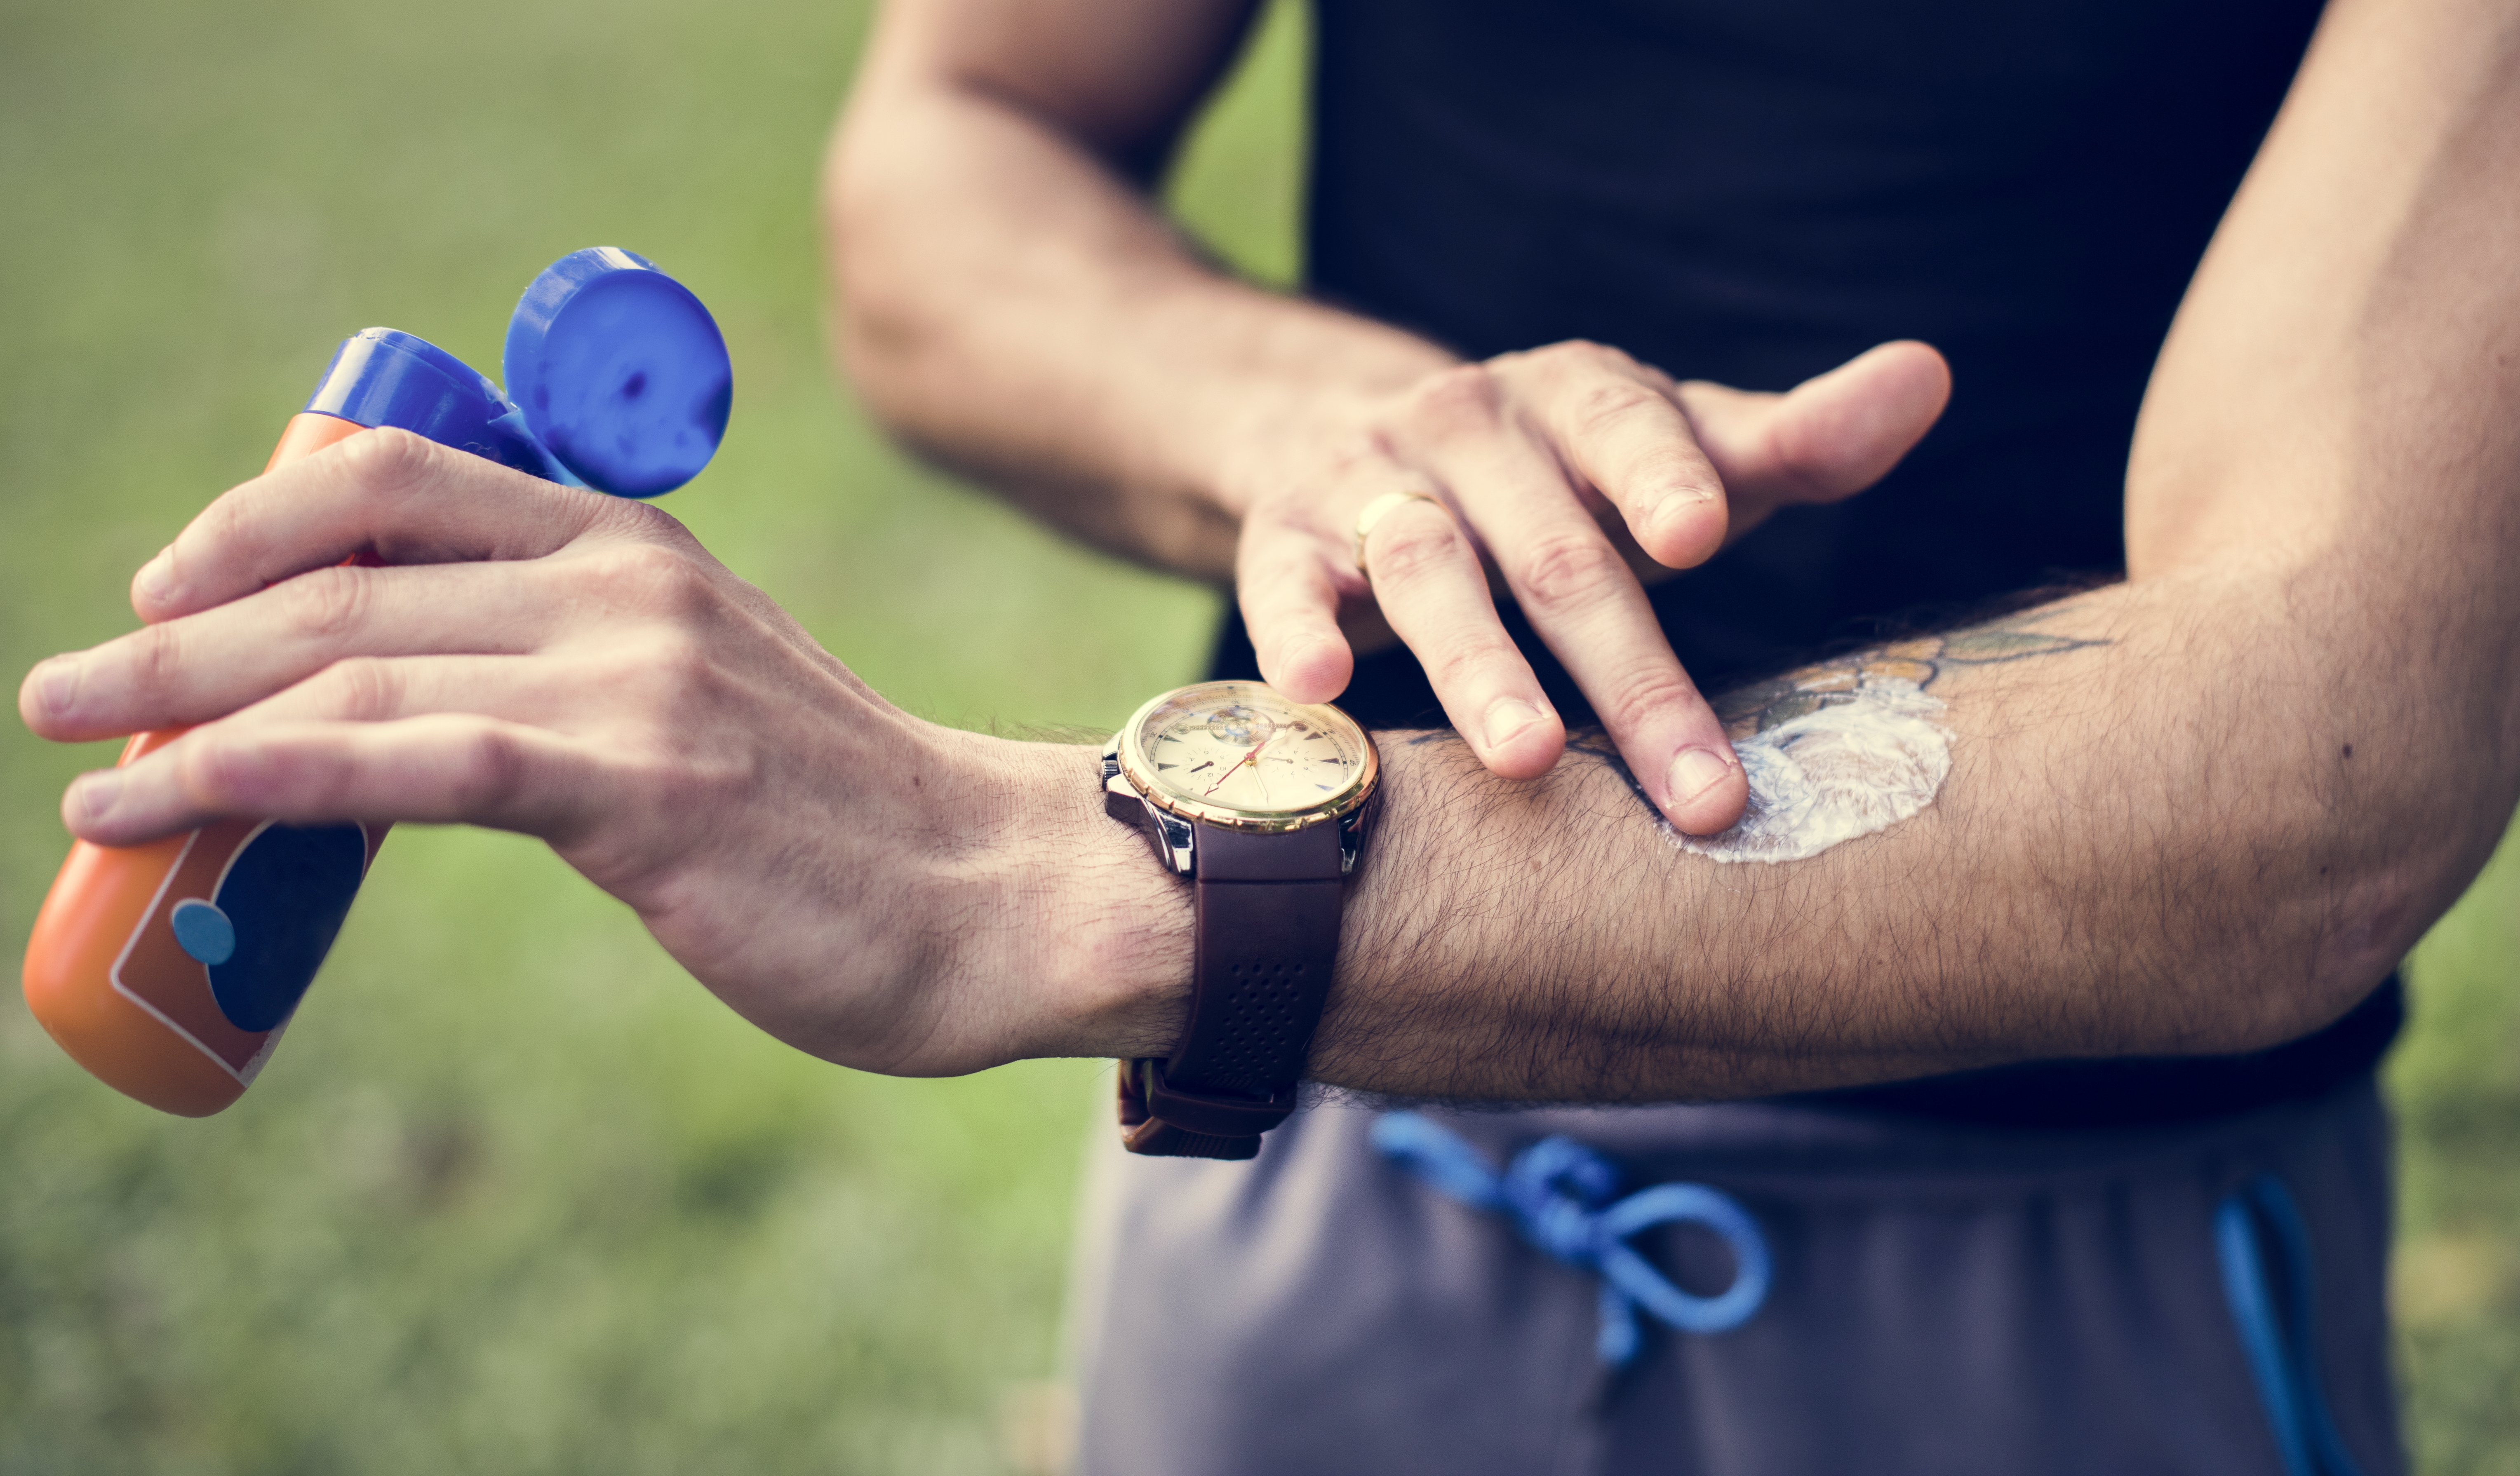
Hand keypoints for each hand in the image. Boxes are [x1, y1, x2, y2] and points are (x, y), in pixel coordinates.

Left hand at [18, 430, 1187, 1075]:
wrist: (993, 891)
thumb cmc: (844, 819)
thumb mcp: (707, 697)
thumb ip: (582, 674)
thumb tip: (432, 721)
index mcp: (637, 550)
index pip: (402, 487)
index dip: (256, 521)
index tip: (167, 583)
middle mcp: (624, 588)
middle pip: (347, 579)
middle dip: (179, 632)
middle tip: (63, 685)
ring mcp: (632, 681)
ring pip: (354, 665)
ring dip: (184, 711)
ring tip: (77, 763)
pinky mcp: (637, 784)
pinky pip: (409, 759)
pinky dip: (263, 772)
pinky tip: (166, 799)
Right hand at [1227, 339, 1950, 833]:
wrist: (1337, 428)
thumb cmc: (1558, 474)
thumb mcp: (1670, 448)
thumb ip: (1792, 439)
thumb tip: (1929, 376)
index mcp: (1576, 395)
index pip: (1625, 425)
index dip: (1659, 476)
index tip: (1700, 535)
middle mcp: (1470, 425)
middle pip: (1553, 550)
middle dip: (1626, 672)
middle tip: (1694, 789)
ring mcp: (1368, 478)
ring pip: (1423, 569)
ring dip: (1475, 667)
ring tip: (1524, 761)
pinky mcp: (1283, 535)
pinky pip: (1281, 582)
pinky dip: (1294, 631)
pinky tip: (1317, 690)